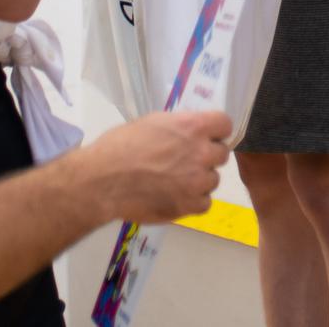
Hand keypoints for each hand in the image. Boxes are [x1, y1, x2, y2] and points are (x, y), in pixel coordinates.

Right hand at [78, 109, 230, 223]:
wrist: (103, 180)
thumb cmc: (121, 146)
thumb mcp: (153, 123)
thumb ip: (179, 127)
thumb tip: (190, 133)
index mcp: (193, 127)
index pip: (225, 124)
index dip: (216, 131)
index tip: (206, 136)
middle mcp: (201, 153)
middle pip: (221, 154)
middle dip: (206, 156)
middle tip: (185, 161)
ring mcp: (197, 181)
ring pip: (213, 180)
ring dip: (199, 180)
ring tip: (175, 181)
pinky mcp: (189, 206)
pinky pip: (205, 202)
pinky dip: (193, 201)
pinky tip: (175, 196)